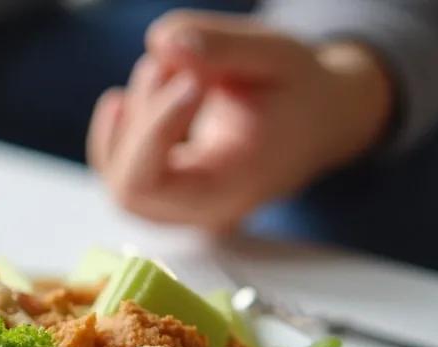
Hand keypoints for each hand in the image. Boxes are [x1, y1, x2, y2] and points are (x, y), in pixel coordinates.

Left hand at [88, 11, 394, 231]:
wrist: (321, 115)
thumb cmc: (301, 89)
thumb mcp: (276, 54)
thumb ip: (221, 47)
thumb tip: (163, 44)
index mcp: (233, 189)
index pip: (147, 185)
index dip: (151, 127)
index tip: (190, 79)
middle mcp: (201, 211)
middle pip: (125, 184)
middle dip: (143, 117)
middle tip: (186, 71)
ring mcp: (181, 206)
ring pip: (116, 172)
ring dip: (135, 113)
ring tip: (185, 72)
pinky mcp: (167, 189)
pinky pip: (118, 168)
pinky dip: (122, 123)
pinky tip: (149, 85)